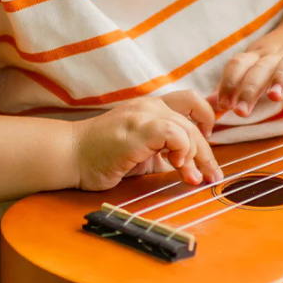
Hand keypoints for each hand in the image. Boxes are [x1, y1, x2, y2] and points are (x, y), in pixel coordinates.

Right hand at [73, 96, 222, 191]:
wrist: (70, 156)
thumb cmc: (101, 157)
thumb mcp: (142, 152)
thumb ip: (164, 152)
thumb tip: (194, 166)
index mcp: (152, 108)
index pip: (192, 104)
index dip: (207, 121)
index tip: (206, 148)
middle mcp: (150, 106)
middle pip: (195, 120)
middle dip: (207, 153)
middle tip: (213, 176)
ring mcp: (142, 116)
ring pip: (187, 128)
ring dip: (196, 156)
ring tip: (192, 178)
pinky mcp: (137, 131)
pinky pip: (174, 134)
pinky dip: (182, 151)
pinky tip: (177, 167)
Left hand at [211, 19, 282, 117]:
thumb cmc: (279, 59)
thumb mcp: (256, 67)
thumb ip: (234, 86)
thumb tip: (207, 106)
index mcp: (257, 56)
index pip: (238, 65)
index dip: (228, 83)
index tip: (222, 106)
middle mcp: (276, 55)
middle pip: (260, 69)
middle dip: (249, 89)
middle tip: (240, 111)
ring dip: (280, 80)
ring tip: (273, 97)